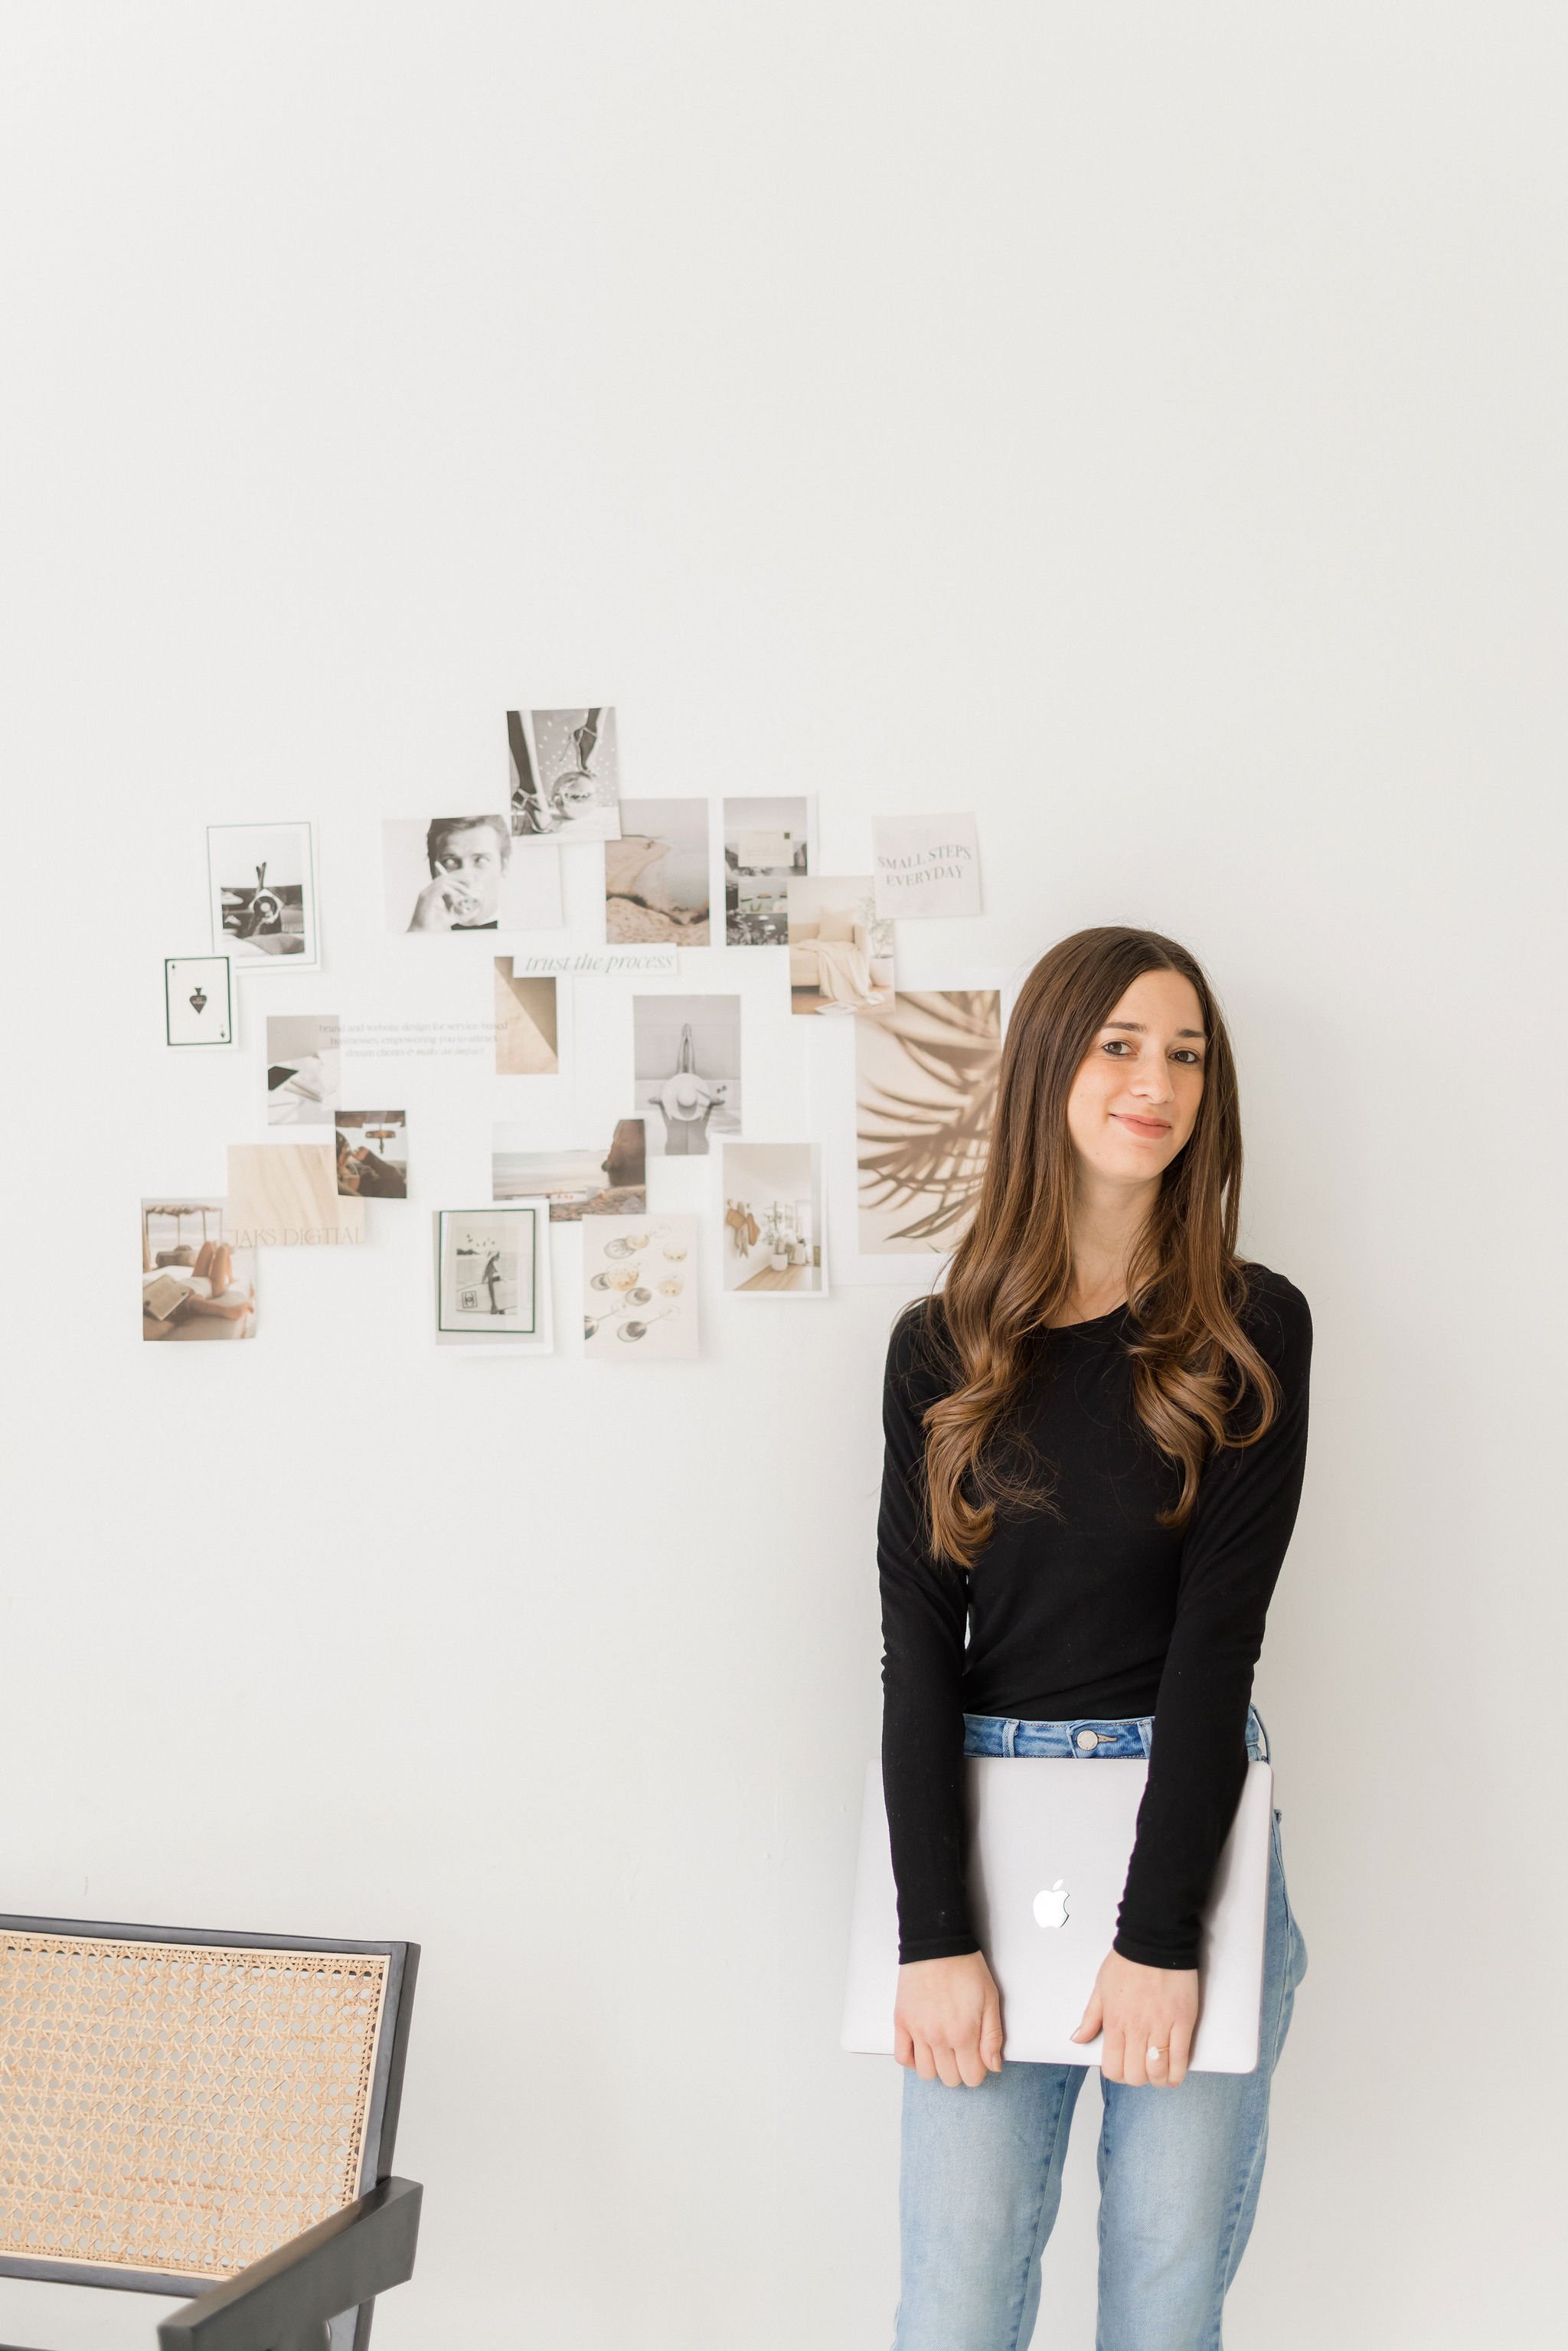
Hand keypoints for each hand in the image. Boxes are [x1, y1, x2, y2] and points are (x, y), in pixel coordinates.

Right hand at [408, 870, 474, 930]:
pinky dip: (451, 890)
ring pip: (443, 882)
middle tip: (473, 879)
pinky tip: (458, 897)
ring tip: (469, 892)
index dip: (457, 878)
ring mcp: (425, 894)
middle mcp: (427, 891)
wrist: (421, 934)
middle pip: (444, 877)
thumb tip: (476, 910)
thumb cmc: (433, 927)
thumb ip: (462, 914)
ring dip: (458, 885)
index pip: (444, 880)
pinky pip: (441, 889)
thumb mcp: (451, 918)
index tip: (470, 880)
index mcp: (431, 894)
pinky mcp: (426, 898)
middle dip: (459, 877)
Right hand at [894, 1952, 1002, 2087]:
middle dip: (960, 2069)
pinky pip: (902, 2057)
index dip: (979, 2069)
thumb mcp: (990, 1999)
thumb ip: (993, 2037)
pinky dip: (912, 2060)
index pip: (972, 2077)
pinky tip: (922, 2050)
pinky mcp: (901, 2022)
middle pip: (950, 2078)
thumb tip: (993, 2067)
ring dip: (937, 2067)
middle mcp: (938, 2038)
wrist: (937, 1944)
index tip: (978, 2056)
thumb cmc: (965, 1968)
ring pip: (926, 2073)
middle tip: (962, 2051)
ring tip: (943, 2051)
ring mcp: (917, 2031)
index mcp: (963, 2034)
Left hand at [1071, 1950, 1198, 2086]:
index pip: (1113, 2068)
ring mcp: (1161, 2027)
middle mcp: (1136, 2029)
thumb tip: (1077, 2038)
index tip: (1123, 2069)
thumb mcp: (1100, 1987)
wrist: (1155, 1941)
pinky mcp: (1183, 2022)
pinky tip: (1174, 2074)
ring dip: (1158, 2079)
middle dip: (1138, 2079)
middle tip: (1141, 2070)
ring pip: (1158, 2072)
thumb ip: (1090, 2017)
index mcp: (1114, 2022)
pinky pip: (1180, 2059)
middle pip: (1136, 2075)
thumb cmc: (1127, 1962)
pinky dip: (1178, 2074)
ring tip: (1159, 2074)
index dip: (1118, 2075)